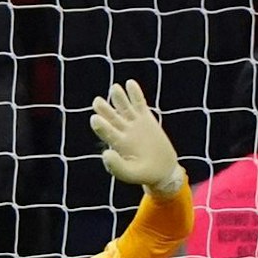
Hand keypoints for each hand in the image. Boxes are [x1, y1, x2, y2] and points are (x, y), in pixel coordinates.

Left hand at [91, 80, 182, 194]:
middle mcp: (123, 131)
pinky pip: (139, 103)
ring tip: (114, 88)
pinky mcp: (146, 119)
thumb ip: (116, 167)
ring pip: (124, 107)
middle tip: (97, 102)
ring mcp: (134, 123)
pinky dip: (135, 94)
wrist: (162, 170)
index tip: (95, 119)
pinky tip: (130, 83)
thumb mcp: (130, 174)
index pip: (106, 132)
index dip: (100, 125)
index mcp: (117, 144)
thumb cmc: (144, 174)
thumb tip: (105, 153)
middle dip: (104, 109)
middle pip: (111, 117)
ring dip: (118, 97)